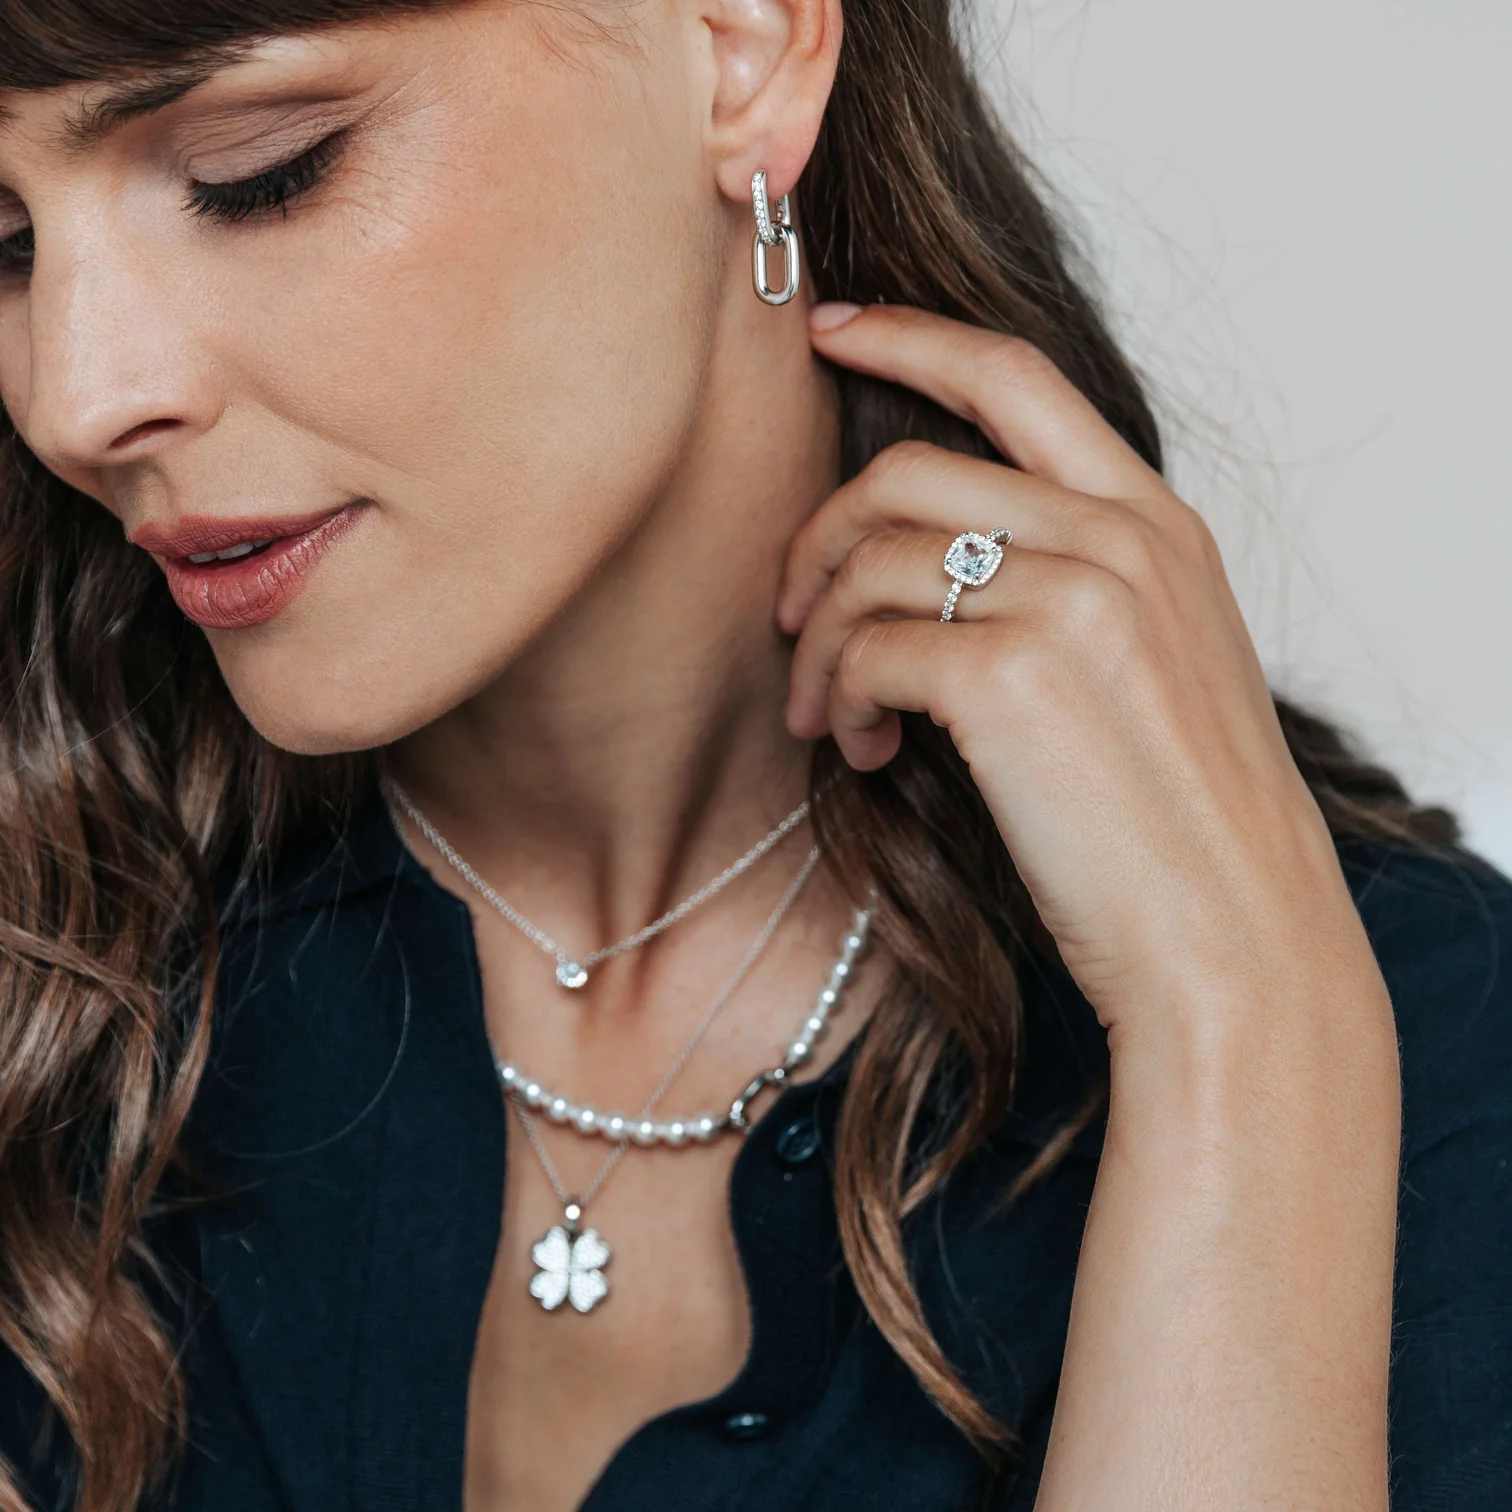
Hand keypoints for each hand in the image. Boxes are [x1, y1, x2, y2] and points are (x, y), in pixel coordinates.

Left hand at [779, 302, 1381, 1036]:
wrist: (1235, 944)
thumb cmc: (1178, 825)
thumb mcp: (1153, 666)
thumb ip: (1067, 585)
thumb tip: (924, 568)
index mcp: (1155, 524)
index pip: (1015, 376)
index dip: (909, 335)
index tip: (829, 328)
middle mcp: (1117, 540)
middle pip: (907, 469)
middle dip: (819, 537)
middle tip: (790, 616)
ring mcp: (1071, 600)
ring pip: (871, 562)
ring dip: (819, 640)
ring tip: (831, 716)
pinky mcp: (1013, 679)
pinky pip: (869, 647)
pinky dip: (840, 696)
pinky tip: (863, 749)